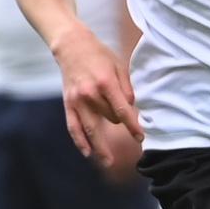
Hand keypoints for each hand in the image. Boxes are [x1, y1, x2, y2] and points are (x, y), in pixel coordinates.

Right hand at [52, 24, 142, 167]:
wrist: (71, 46)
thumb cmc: (99, 55)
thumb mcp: (119, 65)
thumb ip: (127, 87)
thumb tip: (132, 108)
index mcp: (105, 83)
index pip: (122, 110)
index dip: (132, 126)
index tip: (141, 137)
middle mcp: (90, 94)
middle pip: (109, 119)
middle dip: (120, 125)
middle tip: (132, 134)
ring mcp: (77, 101)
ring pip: (91, 129)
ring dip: (100, 147)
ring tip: (108, 162)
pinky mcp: (68, 104)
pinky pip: (73, 127)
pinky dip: (79, 141)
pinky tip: (87, 153)